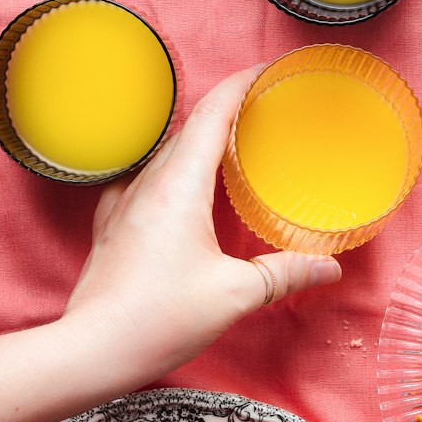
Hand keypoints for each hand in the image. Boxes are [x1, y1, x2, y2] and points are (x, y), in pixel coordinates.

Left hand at [63, 67, 341, 382]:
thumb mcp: (235, 295)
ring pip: (168, 154)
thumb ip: (284, 273)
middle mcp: (148, 184)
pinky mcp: (113, 227)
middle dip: (229, 111)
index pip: (211, 113)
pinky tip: (187, 191)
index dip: (241, 84)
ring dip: (201, 142)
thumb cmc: (157, 319)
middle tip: (265, 110)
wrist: (92, 350)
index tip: (268, 71)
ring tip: (234, 145)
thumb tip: (329, 267)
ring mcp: (125, 203)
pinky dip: (176, 173)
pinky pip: (148, 181)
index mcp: (179, 186)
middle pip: (190, 129)